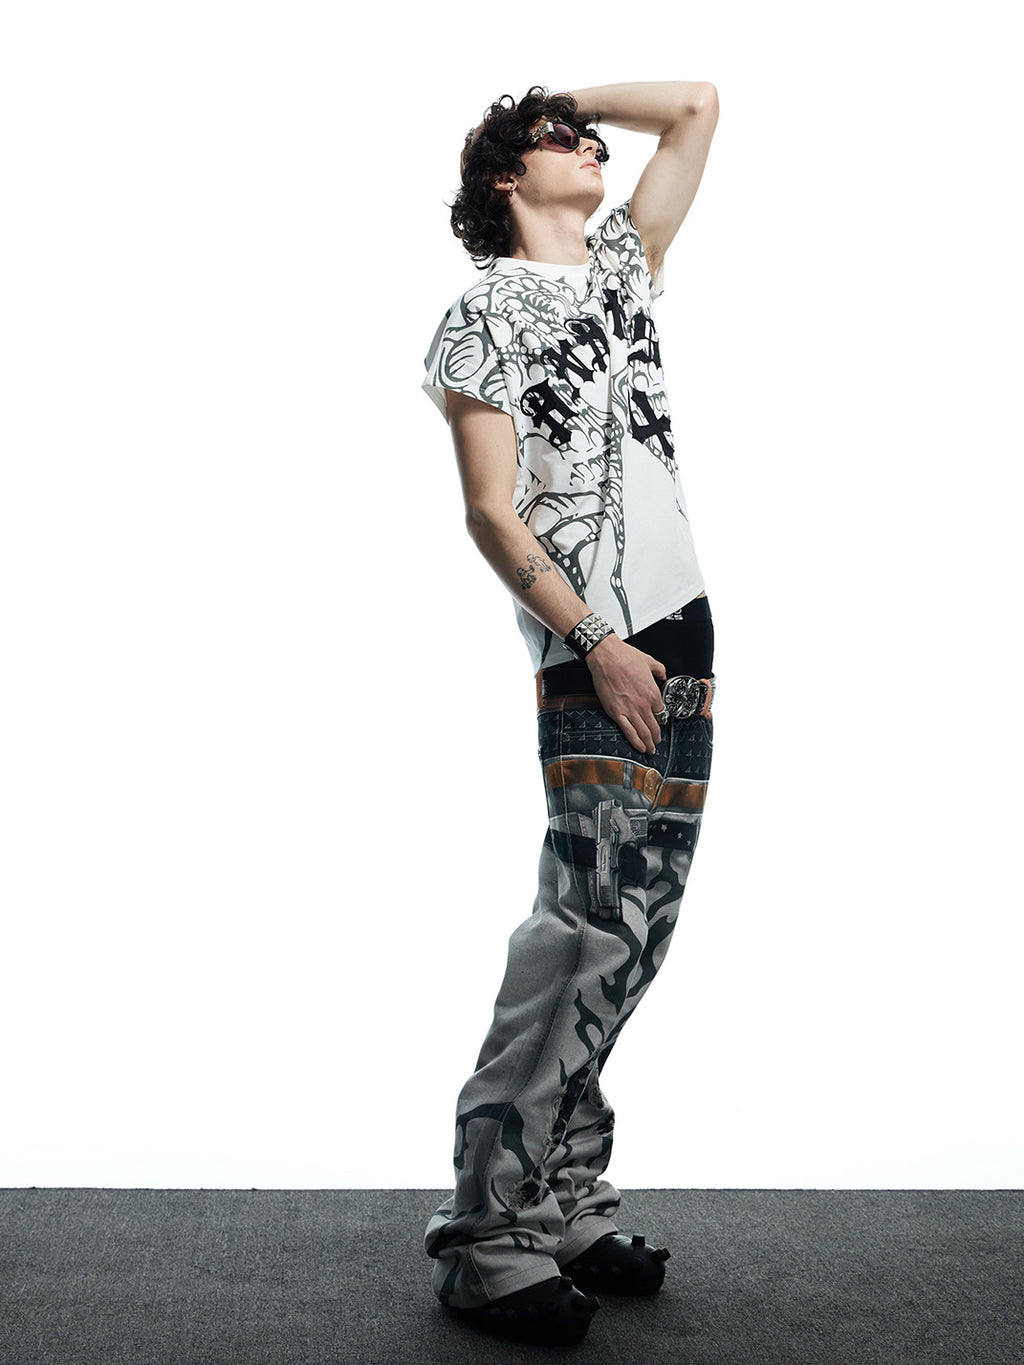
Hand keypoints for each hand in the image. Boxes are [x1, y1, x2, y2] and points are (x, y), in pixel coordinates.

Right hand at [585, 635, 666, 753]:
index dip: (662, 720)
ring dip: (648, 744)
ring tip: (650, 750)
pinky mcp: (616, 712)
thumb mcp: (650, 661)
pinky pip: (628, 732)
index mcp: (653, 693)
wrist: (607, 657)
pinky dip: (635, 742)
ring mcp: (629, 710)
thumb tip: (663, 674)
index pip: (661, 713)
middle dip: (657, 737)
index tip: (660, 722)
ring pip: (643, 733)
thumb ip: (660, 670)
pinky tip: (639, 747)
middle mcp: (643, 704)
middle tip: (657, 742)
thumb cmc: (625, 657)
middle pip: (654, 727)